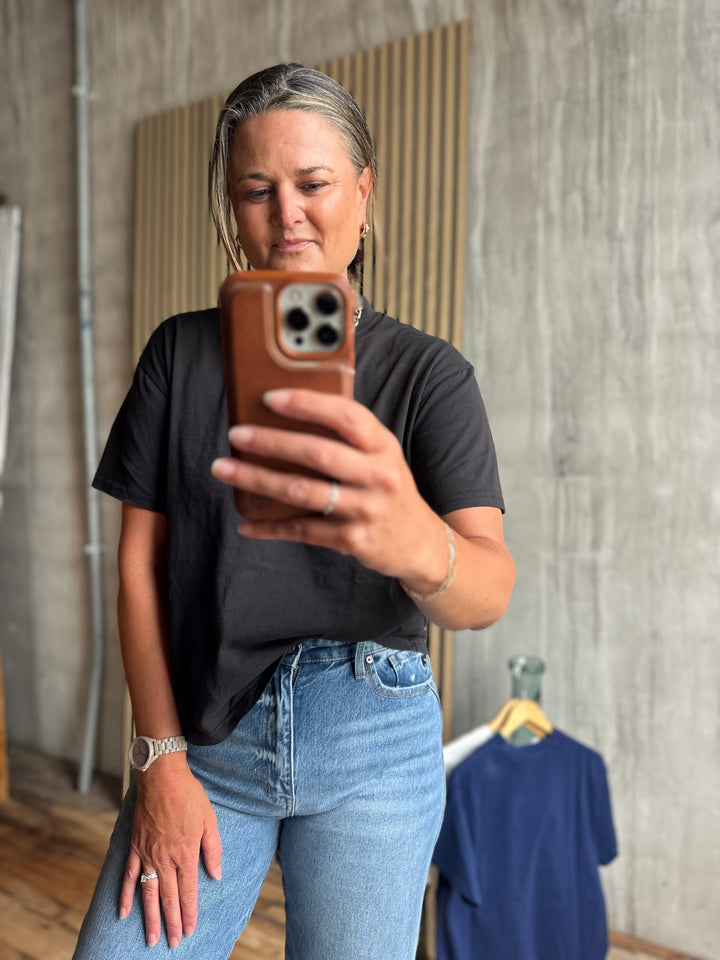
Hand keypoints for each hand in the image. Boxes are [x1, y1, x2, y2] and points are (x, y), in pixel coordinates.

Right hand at [119, 757, 221, 947]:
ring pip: (148, 894)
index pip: (188, 891)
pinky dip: (126, 896)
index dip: (189, 913)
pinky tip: (123, 913)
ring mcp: (148, 855)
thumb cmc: (189, 796)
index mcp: (186, 853)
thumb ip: (213, 850)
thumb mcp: (210, 820)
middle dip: (172, 923)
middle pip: (168, 898)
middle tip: (174, 943)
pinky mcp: (135, 847)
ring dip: (150, 918)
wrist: (162, 777)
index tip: (190, 930)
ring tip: (152, 939)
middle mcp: (165, 859)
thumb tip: (216, 874)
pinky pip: (129, 877)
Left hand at [211, 388, 448, 591]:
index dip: (307, 404)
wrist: (420, 542)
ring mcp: (366, 509)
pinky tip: (246, 523)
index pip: (346, 416)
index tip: (270, 397)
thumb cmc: (389, 489)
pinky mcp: (352, 540)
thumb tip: (290, 414)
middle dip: (270, 441)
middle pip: (317, 453)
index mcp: (383, 445)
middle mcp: (377, 475)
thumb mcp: (381, 456)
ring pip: (303, 491)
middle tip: (236, 434)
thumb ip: (348, 436)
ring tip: (224, 468)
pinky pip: (303, 530)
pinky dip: (270, 527)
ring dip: (258, 479)